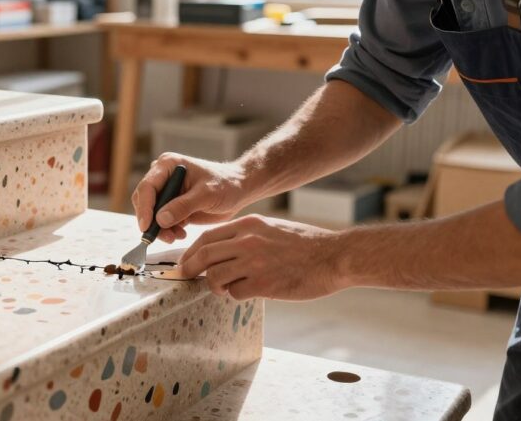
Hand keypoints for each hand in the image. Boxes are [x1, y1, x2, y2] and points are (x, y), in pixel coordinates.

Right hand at [132, 153, 249, 243]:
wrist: (239, 190)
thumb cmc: (226, 184)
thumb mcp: (206, 194)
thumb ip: (183, 206)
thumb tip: (160, 219)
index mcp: (167, 165)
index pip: (147, 187)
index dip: (144, 208)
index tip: (147, 227)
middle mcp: (162, 177)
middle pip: (144, 202)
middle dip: (152, 222)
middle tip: (166, 237)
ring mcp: (167, 192)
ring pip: (151, 214)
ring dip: (161, 229)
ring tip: (178, 236)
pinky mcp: (172, 206)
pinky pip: (161, 222)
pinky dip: (168, 230)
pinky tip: (181, 233)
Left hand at [178, 214, 345, 300]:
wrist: (334, 256)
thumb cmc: (305, 244)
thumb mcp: (271, 228)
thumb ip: (247, 236)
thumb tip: (223, 251)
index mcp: (249, 225)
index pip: (207, 237)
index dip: (192, 251)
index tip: (186, 261)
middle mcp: (247, 241)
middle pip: (204, 255)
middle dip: (190, 268)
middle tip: (186, 277)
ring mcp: (254, 262)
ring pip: (215, 276)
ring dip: (214, 286)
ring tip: (224, 288)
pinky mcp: (263, 284)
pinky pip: (235, 293)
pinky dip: (236, 295)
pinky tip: (248, 292)